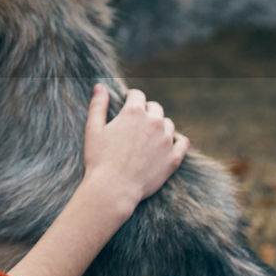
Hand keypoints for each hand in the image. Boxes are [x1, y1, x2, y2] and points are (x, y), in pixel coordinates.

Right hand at [81, 85, 188, 216]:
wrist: (113, 189)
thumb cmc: (99, 160)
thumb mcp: (93, 129)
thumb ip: (98, 105)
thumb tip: (99, 86)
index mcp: (133, 113)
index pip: (138, 95)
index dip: (131, 97)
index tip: (127, 101)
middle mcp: (154, 122)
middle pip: (155, 107)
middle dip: (146, 110)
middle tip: (136, 122)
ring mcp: (166, 140)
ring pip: (168, 124)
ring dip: (159, 125)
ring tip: (148, 136)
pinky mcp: (174, 158)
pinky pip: (182, 142)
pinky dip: (176, 140)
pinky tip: (168, 143)